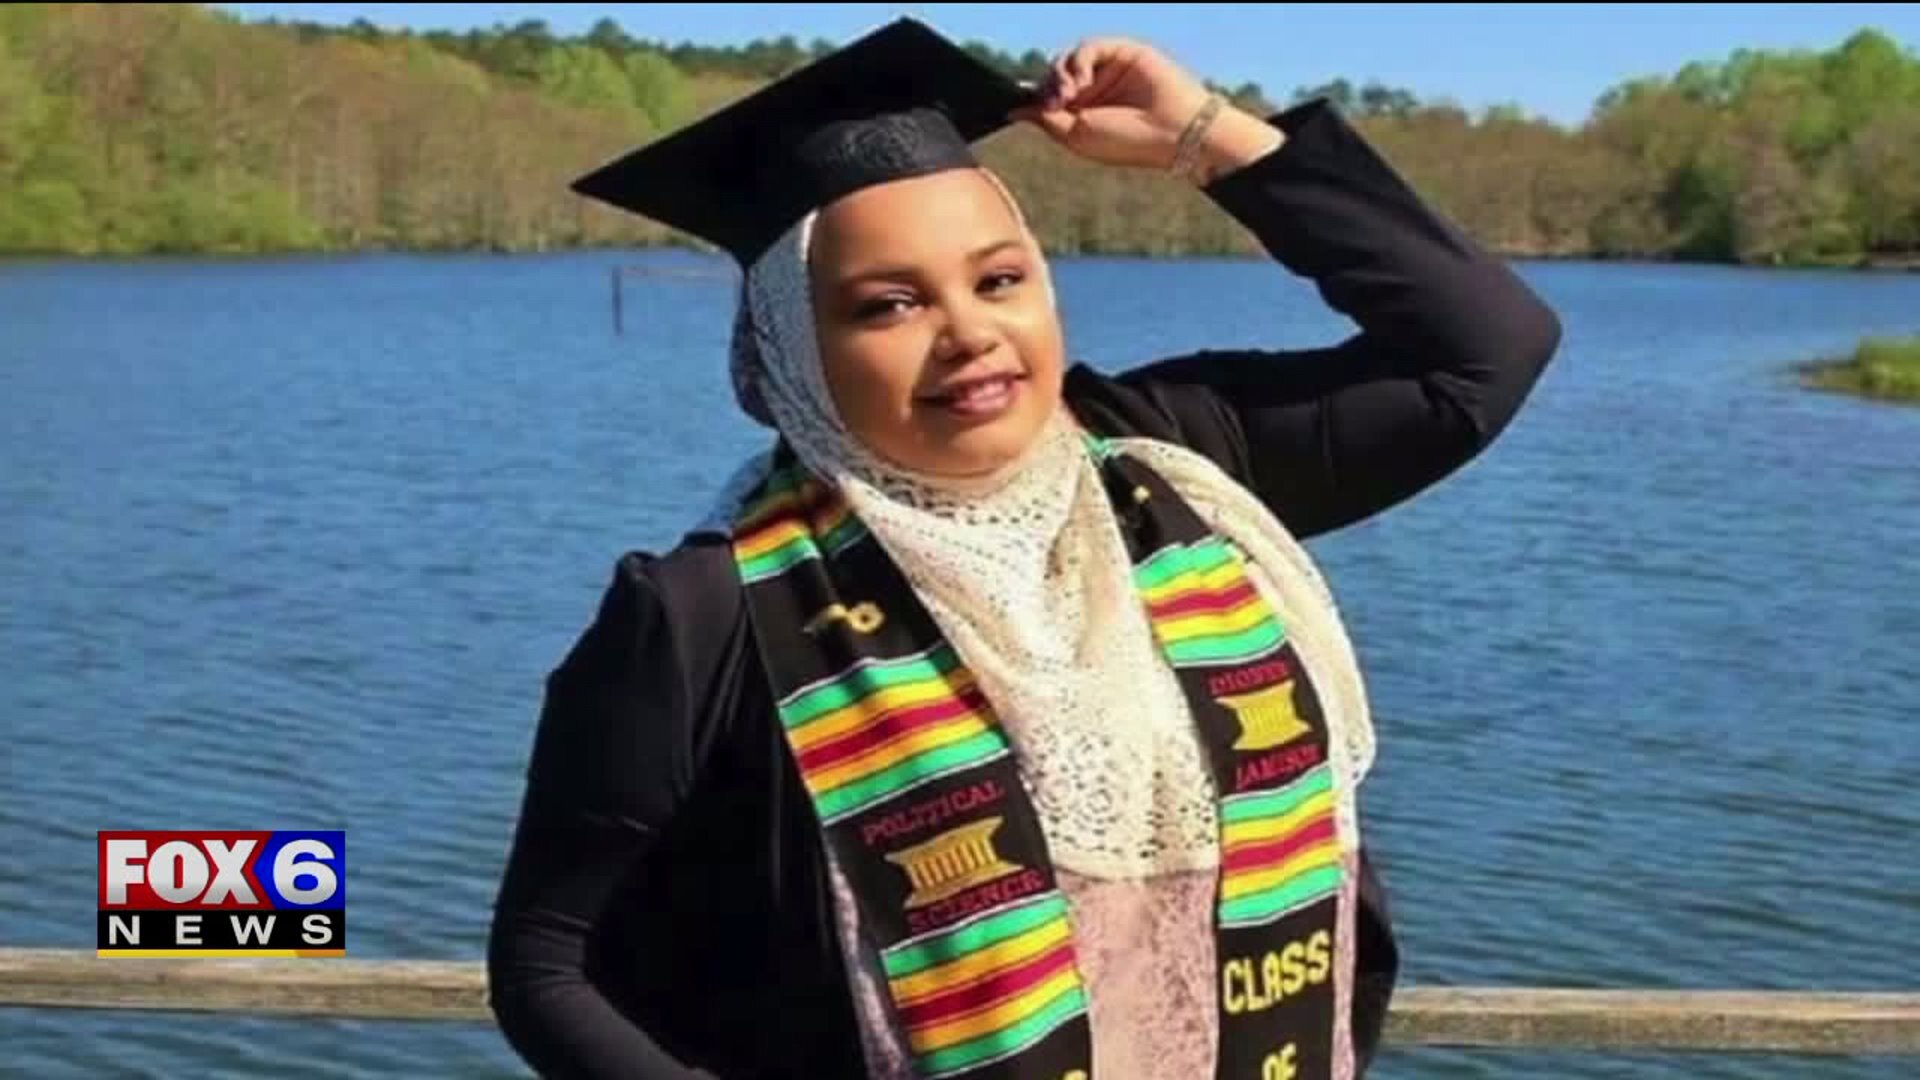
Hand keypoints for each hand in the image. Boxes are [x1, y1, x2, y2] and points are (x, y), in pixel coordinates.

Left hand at [1010, 38, 1285, 181]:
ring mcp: (1108, 71)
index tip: (1020, 106)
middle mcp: (1094, 91)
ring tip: (1069, 94)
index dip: (1034, 97)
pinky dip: (1078, 61)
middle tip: (1056, 102)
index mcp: (1082, 114)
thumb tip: (1012, 110)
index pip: (1047, 96)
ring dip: (1059, 75)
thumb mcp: (1075, 136)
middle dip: (1047, 87)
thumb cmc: (1127, 142)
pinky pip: (1088, 47)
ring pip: (1066, 60)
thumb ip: (1043, 119)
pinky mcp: (1122, 52)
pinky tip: (1082, 81)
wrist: (1171, 133)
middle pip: (1052, 75)